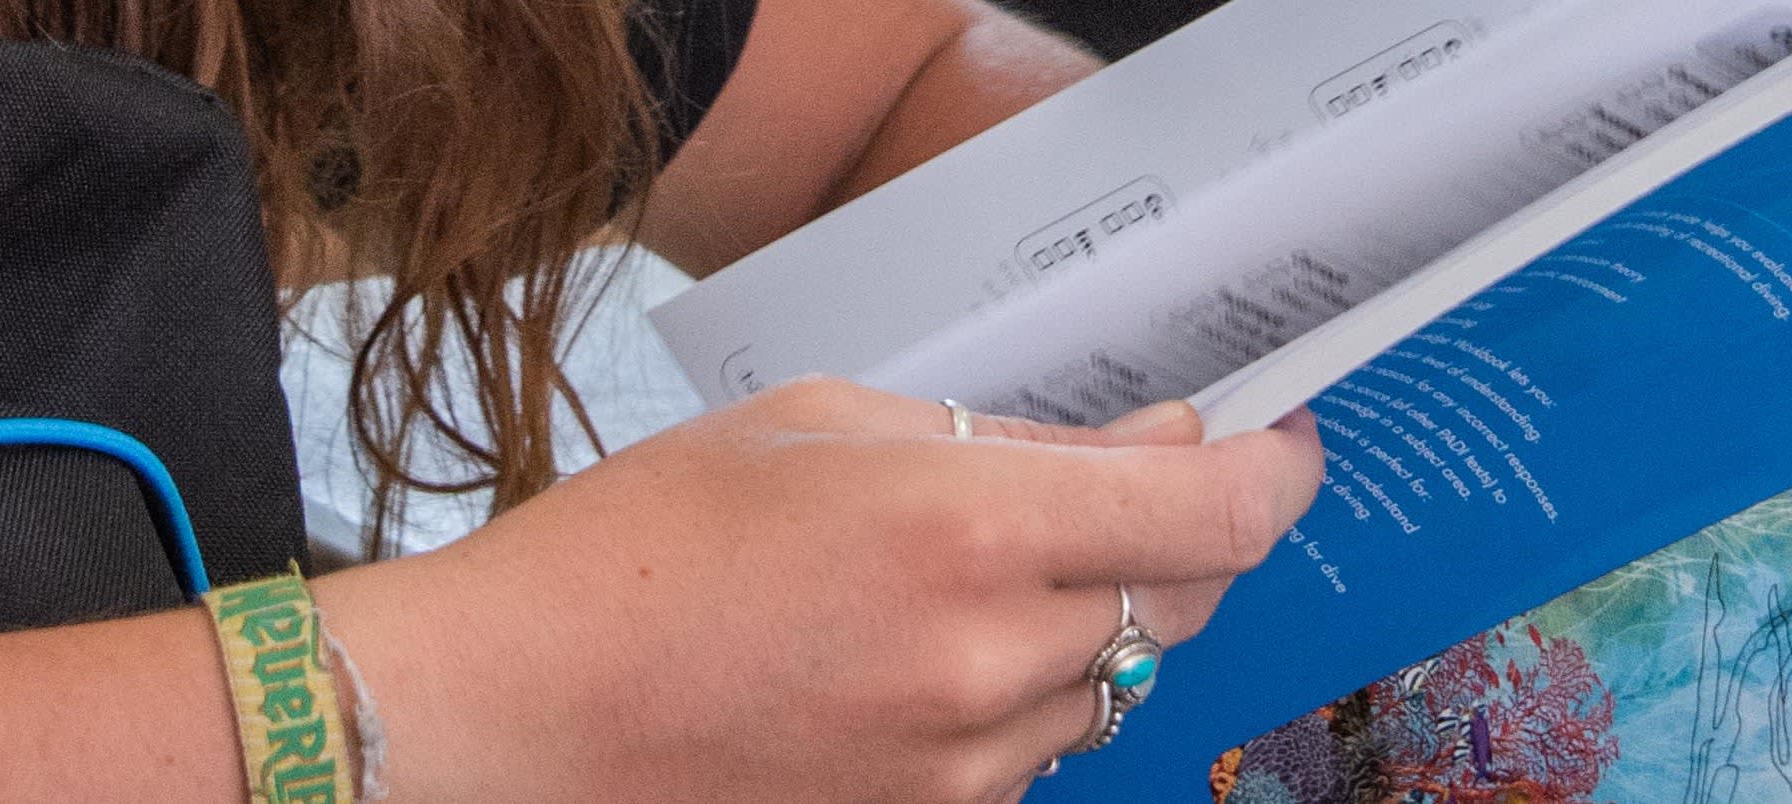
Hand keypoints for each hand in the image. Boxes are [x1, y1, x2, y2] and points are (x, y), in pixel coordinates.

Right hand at [314, 378, 1323, 800]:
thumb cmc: (637, 552)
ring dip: (1082, 628)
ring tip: (950, 580)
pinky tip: (908, 661)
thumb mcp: (820, 427)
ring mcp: (967, 765)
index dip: (1276, 475)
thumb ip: (1010, 440)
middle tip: (1121, 489)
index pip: (1220, 519)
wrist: (513, 721)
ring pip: (1110, 688)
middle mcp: (995, 660)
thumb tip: (1156, 449)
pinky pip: (1030, 756)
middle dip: (1176, 541)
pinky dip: (1012, 702)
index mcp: (973, 528)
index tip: (1278, 446)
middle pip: (1182, 605)